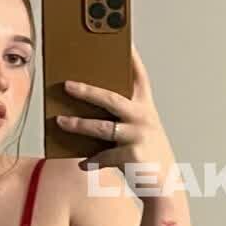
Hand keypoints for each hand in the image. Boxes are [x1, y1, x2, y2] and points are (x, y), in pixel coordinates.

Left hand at [58, 43, 174, 183]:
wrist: (165, 186)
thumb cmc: (147, 154)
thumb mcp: (139, 130)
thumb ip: (121, 118)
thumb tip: (86, 106)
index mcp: (146, 108)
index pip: (139, 76)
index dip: (131, 57)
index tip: (121, 38)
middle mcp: (144, 118)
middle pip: (111, 98)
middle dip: (87, 90)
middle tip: (67, 84)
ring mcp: (138, 136)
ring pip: (102, 127)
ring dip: (78, 124)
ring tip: (60, 121)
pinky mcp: (131, 156)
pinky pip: (103, 157)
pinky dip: (91, 161)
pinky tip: (82, 164)